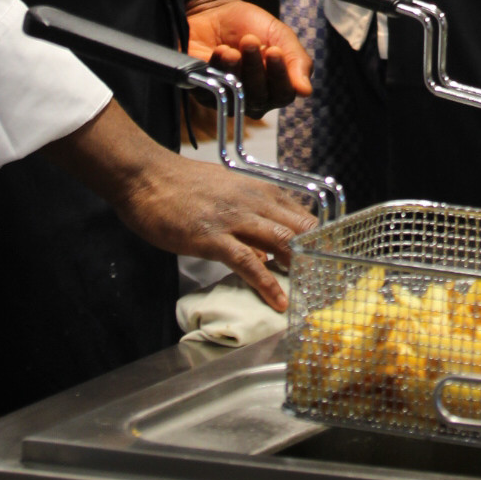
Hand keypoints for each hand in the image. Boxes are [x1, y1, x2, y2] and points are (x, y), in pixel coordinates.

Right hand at [46, 101, 315, 310]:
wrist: (149, 178)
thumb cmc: (185, 186)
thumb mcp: (228, 193)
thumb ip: (251, 216)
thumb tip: (267, 249)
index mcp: (261, 191)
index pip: (302, 215)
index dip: (319, 239)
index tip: (330, 260)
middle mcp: (255, 202)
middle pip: (300, 229)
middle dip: (318, 255)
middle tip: (329, 281)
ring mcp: (235, 220)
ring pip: (281, 242)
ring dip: (300, 268)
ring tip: (313, 292)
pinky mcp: (213, 238)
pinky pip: (248, 263)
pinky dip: (267, 284)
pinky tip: (278, 301)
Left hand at [186, 0, 312, 117]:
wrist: (216, 11)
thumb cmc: (251, 25)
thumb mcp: (280, 36)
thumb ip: (297, 61)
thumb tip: (306, 91)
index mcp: (277, 86)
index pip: (283, 94)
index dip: (280, 74)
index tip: (274, 50)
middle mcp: (254, 99)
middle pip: (259, 96)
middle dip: (255, 66)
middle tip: (249, 40)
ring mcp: (229, 98)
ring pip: (236, 94)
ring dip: (235, 67)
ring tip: (231, 46)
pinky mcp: (205, 94)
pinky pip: (213, 90)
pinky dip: (218, 68)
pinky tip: (220, 51)